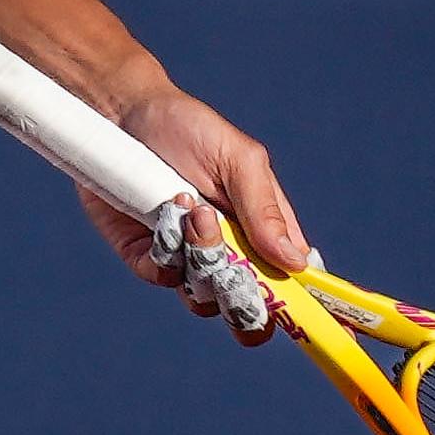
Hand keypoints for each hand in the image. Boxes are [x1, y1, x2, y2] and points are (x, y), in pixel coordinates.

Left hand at [85, 86, 311, 344]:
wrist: (119, 114)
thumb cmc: (188, 129)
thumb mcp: (238, 159)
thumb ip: (264, 209)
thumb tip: (297, 263)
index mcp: (263, 232)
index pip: (293, 284)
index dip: (304, 308)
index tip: (315, 319)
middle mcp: (227, 253)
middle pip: (247, 309)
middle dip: (242, 298)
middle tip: (230, 263)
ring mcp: (185, 258)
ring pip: (203, 298)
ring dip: (200, 261)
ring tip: (191, 210)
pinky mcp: (144, 256)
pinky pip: (161, 277)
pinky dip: (164, 253)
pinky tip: (163, 215)